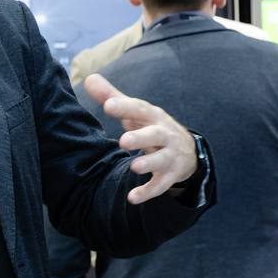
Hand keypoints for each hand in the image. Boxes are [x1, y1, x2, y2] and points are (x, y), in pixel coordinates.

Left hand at [84, 74, 198, 204]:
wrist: (187, 150)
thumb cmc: (151, 127)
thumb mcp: (136, 112)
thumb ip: (112, 97)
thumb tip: (89, 79)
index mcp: (152, 117)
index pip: (139, 109)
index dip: (125, 107)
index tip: (108, 105)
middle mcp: (164, 134)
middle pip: (154, 135)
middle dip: (140, 137)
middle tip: (123, 141)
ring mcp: (169, 155)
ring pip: (161, 160)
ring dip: (148, 164)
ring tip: (134, 167)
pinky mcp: (170, 175)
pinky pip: (160, 185)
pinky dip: (148, 192)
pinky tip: (132, 198)